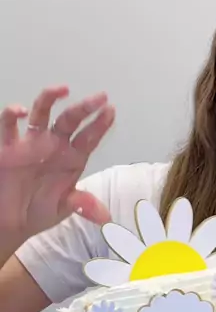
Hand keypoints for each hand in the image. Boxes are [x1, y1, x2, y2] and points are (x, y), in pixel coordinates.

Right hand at [0, 86, 114, 241]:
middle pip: (70, 120)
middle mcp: (53, 145)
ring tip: (62, 89)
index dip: (100, 125)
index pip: (88, 137)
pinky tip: (21, 112)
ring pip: (41, 113)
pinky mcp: (8, 147)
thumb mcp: (63, 209)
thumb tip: (104, 216)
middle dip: (84, 108)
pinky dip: (11, 115)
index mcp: (71, 158)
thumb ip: (81, 205)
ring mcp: (31, 143)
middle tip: (100, 97)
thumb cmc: (38, 211)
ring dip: (50, 98)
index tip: (111, 111)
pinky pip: (8, 126)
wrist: (9, 222)